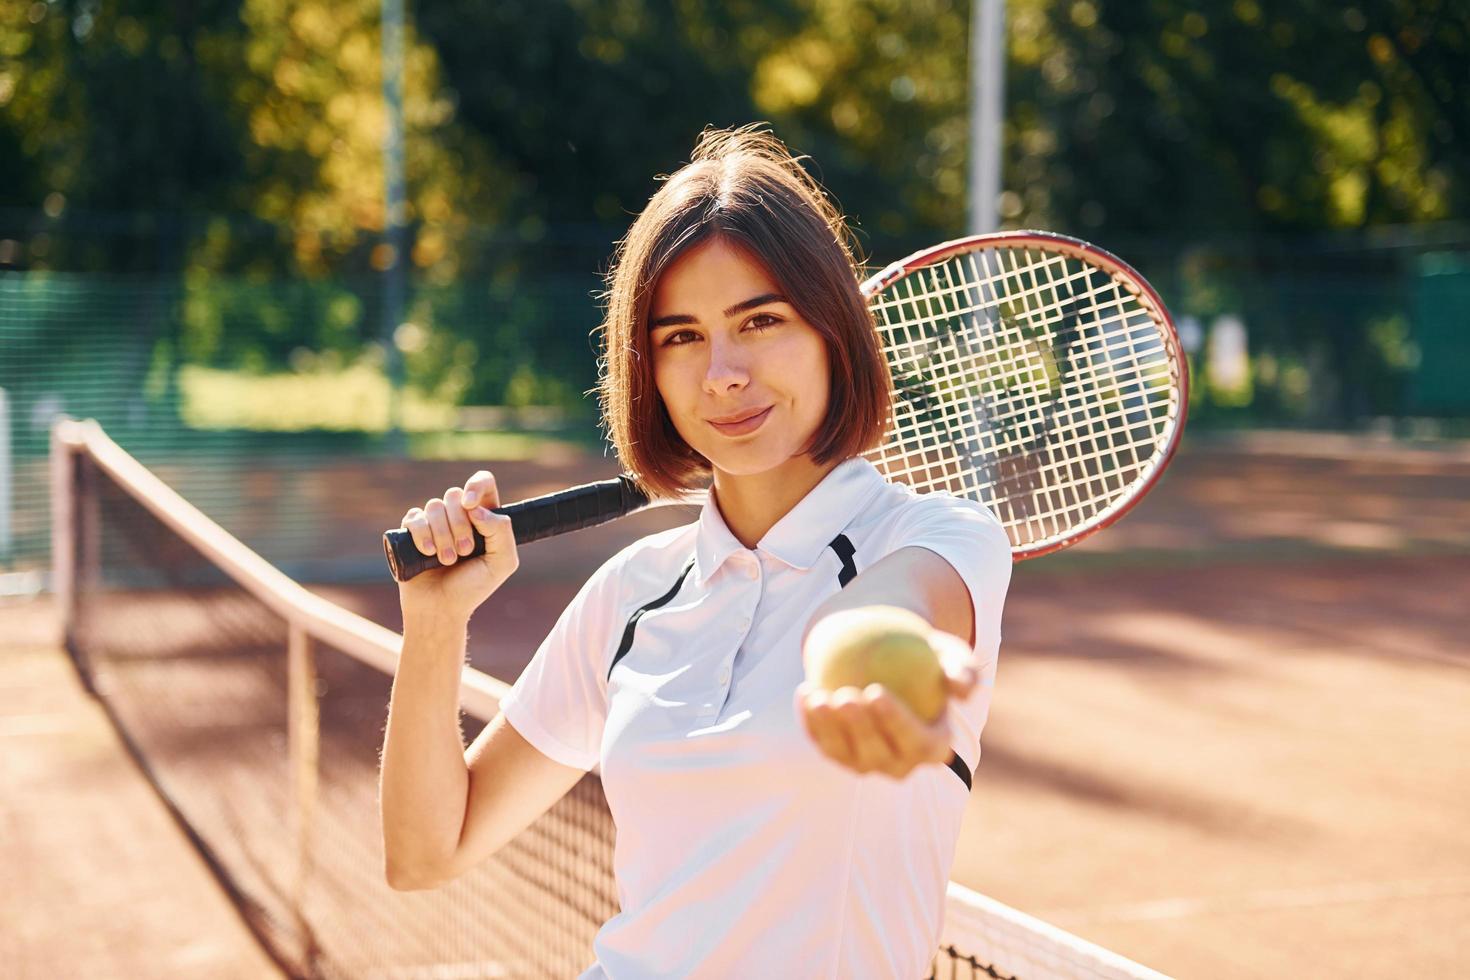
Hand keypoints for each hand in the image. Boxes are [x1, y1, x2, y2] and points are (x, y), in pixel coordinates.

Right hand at [396, 470, 518, 622]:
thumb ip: (502, 531)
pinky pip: (414, 517)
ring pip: (434, 506)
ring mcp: (434, 521)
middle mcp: (458, 515)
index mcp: (483, 516)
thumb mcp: (502, 563)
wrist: (441, 608)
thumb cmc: (473, 587)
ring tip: (446, 560)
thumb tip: (474, 508)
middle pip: (455, 495)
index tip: (471, 505)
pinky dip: (422, 535)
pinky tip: (426, 553)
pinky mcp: (412, 531)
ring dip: (442, 535)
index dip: (476, 485)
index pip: (482, 482)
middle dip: (460, 525)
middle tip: (465, 552)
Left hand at [795, 630, 980, 779]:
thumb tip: (961, 689)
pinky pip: (821, 740)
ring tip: (818, 698)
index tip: (876, 692)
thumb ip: (962, 669)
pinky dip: (810, 721)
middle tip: (845, 696)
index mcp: (933, 747)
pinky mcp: (838, 753)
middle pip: (880, 756)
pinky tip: (804, 691)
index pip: (919, 744)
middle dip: (860, 730)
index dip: (897, 725)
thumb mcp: (950, 653)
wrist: (891, 657)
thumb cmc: (926, 654)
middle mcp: (901, 763)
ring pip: (845, 755)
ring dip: (829, 730)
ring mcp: (867, 762)